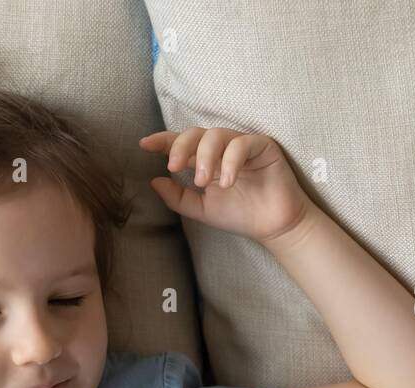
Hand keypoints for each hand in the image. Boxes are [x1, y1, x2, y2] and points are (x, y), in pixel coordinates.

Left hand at [139, 127, 311, 243]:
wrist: (271, 226)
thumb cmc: (239, 215)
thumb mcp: (201, 209)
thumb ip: (177, 197)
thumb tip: (153, 181)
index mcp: (205, 160)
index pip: (181, 143)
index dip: (162, 141)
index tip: (143, 145)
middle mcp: (221, 149)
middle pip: (195, 134)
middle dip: (180, 146)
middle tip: (173, 166)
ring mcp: (241, 145)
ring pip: (216, 135)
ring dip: (205, 156)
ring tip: (203, 182)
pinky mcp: (262, 146)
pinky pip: (242, 144)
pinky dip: (230, 161)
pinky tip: (227, 182)